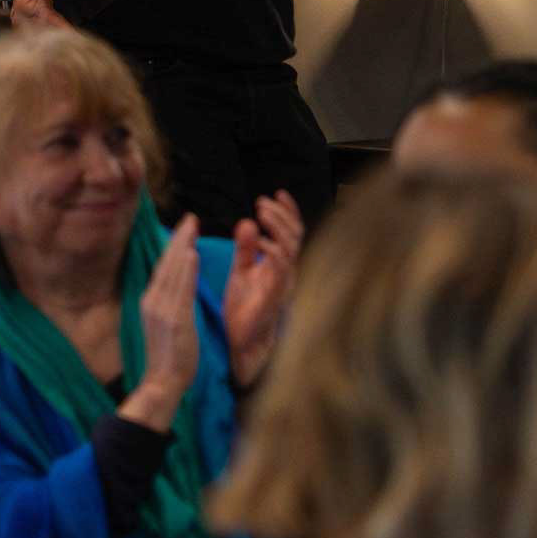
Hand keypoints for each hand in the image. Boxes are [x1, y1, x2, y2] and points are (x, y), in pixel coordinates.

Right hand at [125, 216, 201, 427]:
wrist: (162, 383)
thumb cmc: (169, 354)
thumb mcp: (166, 321)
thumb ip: (170, 300)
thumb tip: (179, 280)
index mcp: (151, 301)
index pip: (163, 266)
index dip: (174, 245)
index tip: (185, 226)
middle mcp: (152, 302)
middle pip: (166, 263)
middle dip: (179, 238)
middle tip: (191, 217)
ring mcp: (162, 311)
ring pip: (173, 272)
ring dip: (183, 247)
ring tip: (193, 226)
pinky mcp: (174, 320)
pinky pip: (181, 290)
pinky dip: (186, 271)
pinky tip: (192, 254)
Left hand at [224, 190, 303, 387]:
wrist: (241, 344)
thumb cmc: (244, 309)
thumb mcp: (241, 272)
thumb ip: (245, 249)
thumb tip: (246, 221)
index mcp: (280, 264)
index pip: (291, 232)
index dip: (288, 211)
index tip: (276, 193)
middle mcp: (287, 271)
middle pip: (295, 234)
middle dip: (281, 214)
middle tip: (262, 202)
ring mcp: (283, 283)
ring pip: (291, 247)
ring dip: (277, 226)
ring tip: (261, 213)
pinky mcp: (275, 296)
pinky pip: (280, 268)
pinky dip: (271, 250)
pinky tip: (258, 241)